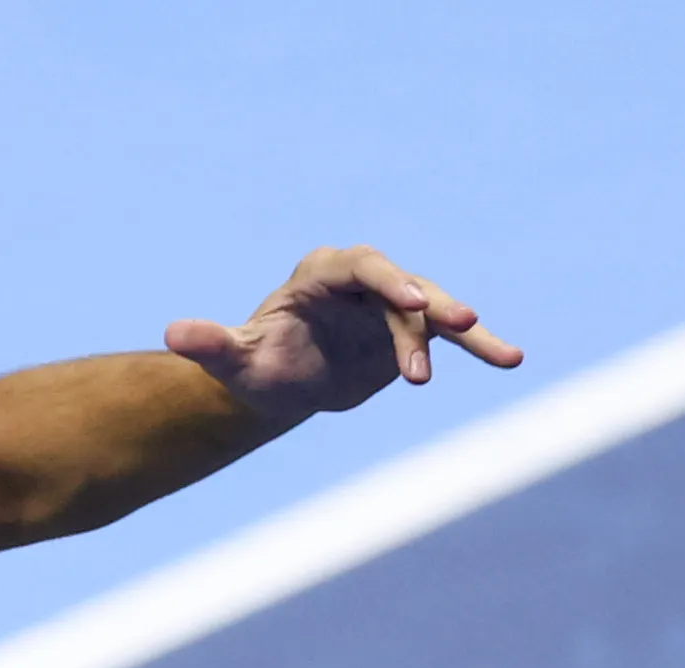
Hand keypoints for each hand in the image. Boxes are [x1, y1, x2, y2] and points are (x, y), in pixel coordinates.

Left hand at [164, 246, 525, 427]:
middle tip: (452, 326)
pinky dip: (479, 346)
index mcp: (321, 274)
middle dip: (426, 307)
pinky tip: (511, 358)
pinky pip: (451, 335)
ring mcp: (390, 304)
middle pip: (401, 284)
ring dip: (461, 332)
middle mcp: (362, 279)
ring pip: (433, 310)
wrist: (283, 384)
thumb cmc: (257, 367)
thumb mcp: (234, 361)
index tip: (414, 303)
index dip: (387, 280)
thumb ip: (211, 346)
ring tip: (502, 355)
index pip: (359, 266)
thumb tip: (173, 335)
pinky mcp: (411, 330)